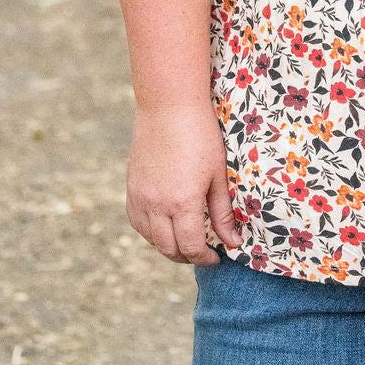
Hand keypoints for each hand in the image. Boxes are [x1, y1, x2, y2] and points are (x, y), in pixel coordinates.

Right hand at [126, 104, 240, 265]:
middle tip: (203, 253)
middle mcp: (157, 205)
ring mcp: (140, 197)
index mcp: (182, 202)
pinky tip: (164, 226)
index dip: (204, 258)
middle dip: (187, 257)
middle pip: (168, 248)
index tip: (217, 257)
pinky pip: (137, 222)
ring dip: (167, 246)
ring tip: (185, 241)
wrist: (168, 106)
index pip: (190, 247)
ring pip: (150, 239)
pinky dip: (150, 231)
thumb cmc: (201, 135)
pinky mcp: (131, 188)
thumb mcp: (218, 174)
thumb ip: (222, 212)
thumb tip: (233, 242)